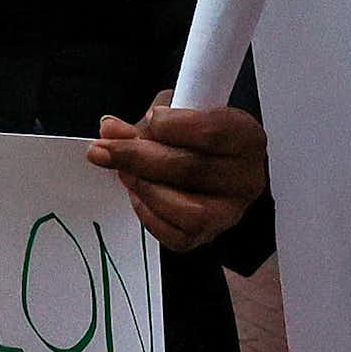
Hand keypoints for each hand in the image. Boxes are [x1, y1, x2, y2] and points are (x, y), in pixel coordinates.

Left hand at [87, 98, 268, 252]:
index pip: (211, 132)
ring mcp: (228, 213)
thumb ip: (148, 122)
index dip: (173, 125)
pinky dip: (146, 212)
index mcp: (246, 138)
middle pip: (189, 169)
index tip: (150, 118)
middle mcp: (245, 179)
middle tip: (104, 149)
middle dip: (138, 156)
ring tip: (124, 171)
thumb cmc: (196, 137)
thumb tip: (109, 130)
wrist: (212, 169)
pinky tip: (139, 194)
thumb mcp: (178, 115)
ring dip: (143, 186)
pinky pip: (170, 232)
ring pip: (180, 206)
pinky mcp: (206, 236)